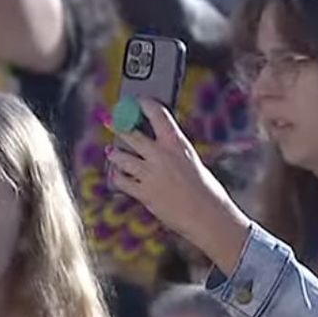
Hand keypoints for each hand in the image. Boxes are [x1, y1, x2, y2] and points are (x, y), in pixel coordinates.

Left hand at [107, 99, 252, 272]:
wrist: (207, 215)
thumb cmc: (206, 190)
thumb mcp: (192, 161)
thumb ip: (173, 152)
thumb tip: (158, 147)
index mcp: (177, 143)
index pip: (157, 114)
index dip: (145, 104)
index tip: (138, 101)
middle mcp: (160, 155)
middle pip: (131, 134)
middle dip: (118, 125)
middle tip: (109, 120)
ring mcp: (149, 174)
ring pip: (121, 157)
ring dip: (115, 154)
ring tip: (111, 151)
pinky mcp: (143, 192)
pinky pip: (121, 181)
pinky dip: (117, 177)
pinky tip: (117, 176)